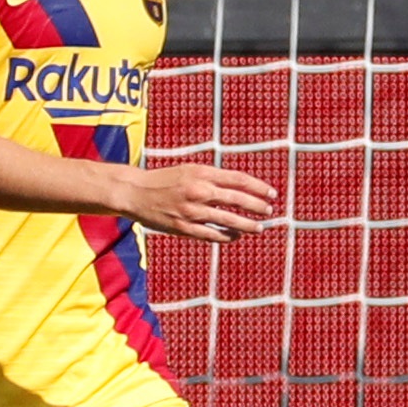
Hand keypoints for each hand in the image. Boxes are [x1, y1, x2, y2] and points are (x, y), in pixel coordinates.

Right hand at [125, 163, 280, 242]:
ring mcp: (191, 211)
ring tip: (259, 227)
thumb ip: (213, 177)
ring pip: (228, 220)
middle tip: (269, 210)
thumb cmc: (165, 180)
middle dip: (257, 206)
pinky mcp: (183, 227)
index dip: (258, 187)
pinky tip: (236, 236)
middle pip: (237, 199)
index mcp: (201, 173)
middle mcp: (198, 191)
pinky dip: (227, 236)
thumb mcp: (190, 170)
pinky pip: (212, 235)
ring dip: (247, 225)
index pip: (238, 179)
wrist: (135, 192)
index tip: (271, 193)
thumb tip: (241, 185)